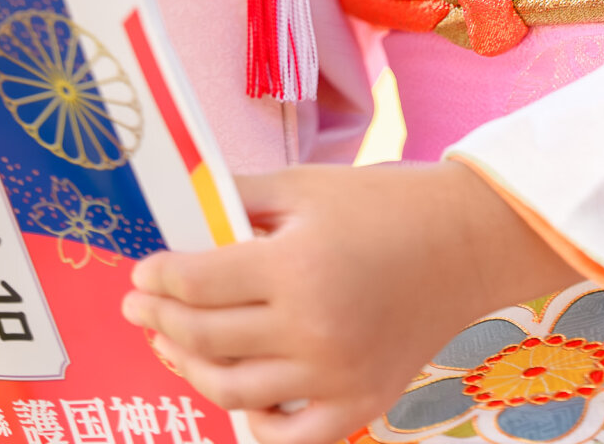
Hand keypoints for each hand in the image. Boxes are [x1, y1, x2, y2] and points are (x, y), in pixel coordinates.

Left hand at [124, 161, 574, 443]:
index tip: (141, 273)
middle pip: (205, 338)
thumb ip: (240, 199)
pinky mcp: (358, 406)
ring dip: (190, 368)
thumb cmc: (383, 203)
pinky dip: (252, 423)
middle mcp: (312, 329)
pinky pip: (286, 437)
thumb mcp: (305, 185)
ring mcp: (335, 377)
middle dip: (160, 320)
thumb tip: (182, 212)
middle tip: (140, 306)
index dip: (158, 279)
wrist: (463, 242)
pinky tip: (235, 392)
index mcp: (296, 267)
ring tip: (174, 345)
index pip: (197, 283)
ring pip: (232, 392)